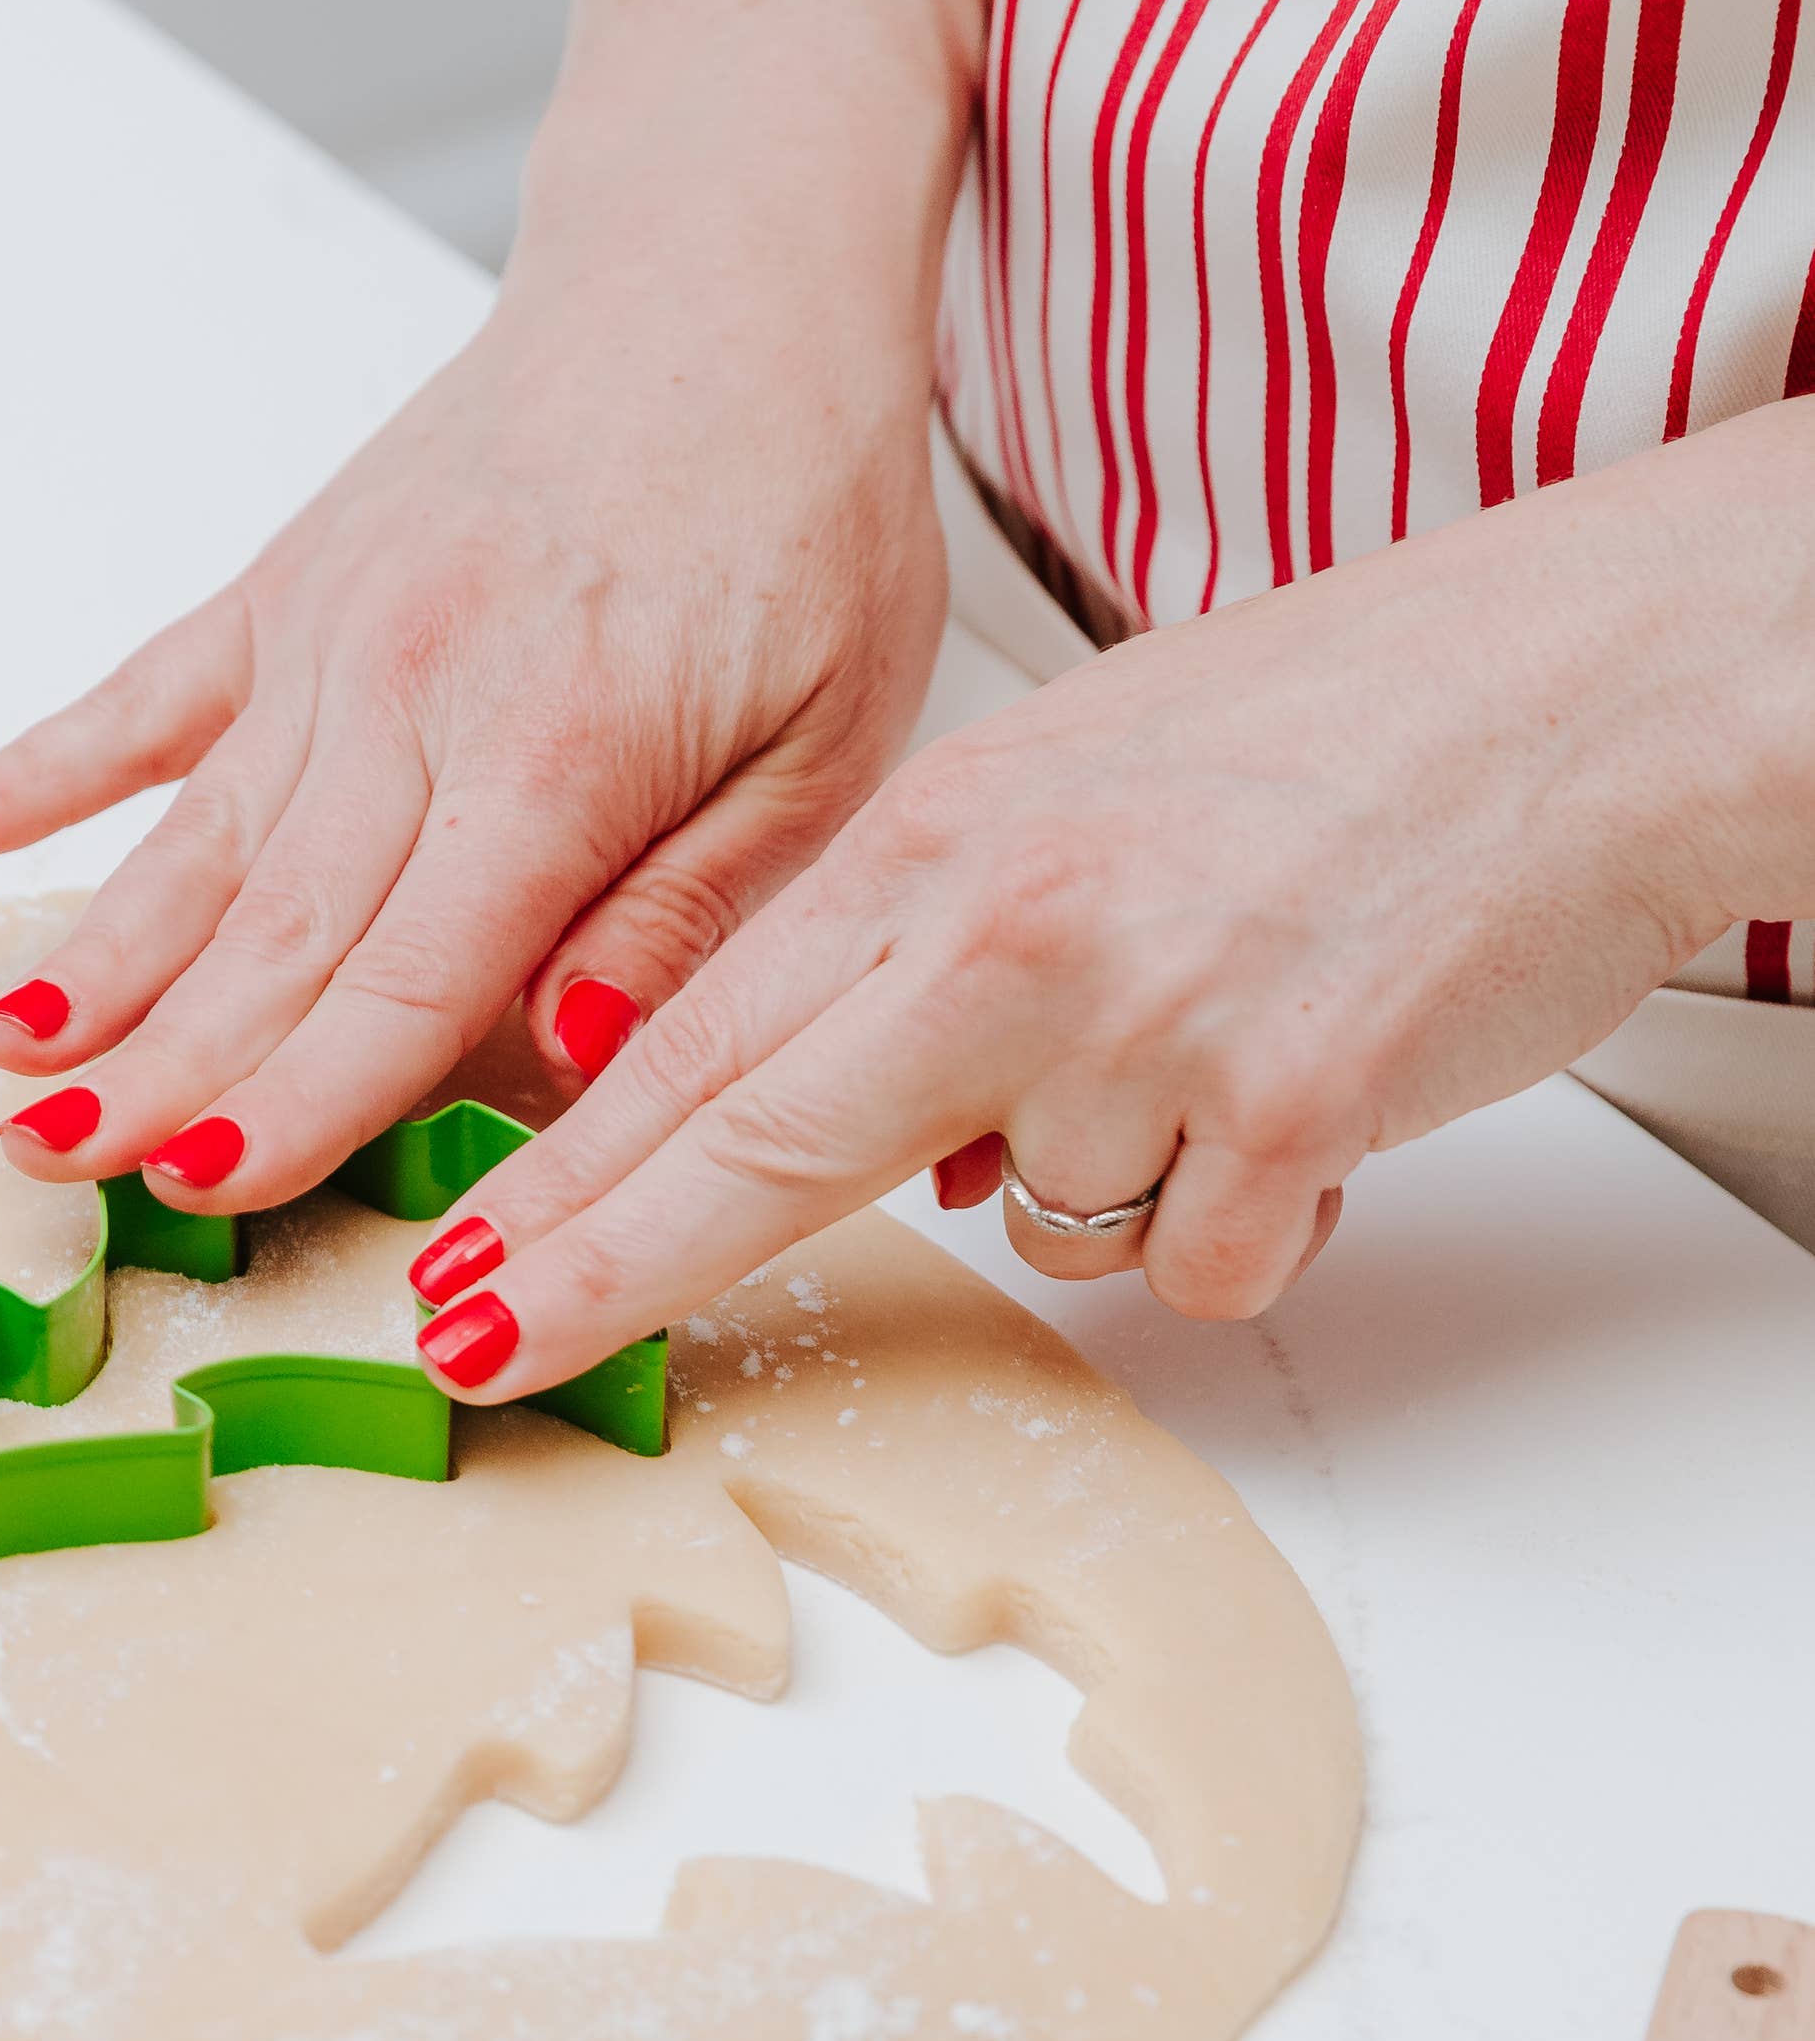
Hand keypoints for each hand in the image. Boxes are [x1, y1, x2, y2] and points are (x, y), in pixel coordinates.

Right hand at [0, 271, 947, 1210]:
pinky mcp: (286, 583)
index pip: (406, 973)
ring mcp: (329, 631)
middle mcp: (413, 686)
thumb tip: (566, 1056)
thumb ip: (688, 910)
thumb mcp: (824, 742)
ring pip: (193, 835)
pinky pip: (143, 693)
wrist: (724, 274)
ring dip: (90, 956)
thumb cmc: (800, 518)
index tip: (201, 1183)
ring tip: (0, 1058)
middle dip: (157, 1062)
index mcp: (560, 746)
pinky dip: (32, 762)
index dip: (300, 1097)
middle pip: (272, 927)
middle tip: (52, 1169)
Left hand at [401, 419, 1814, 1383]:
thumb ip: (927, 955)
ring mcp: (1141, 1024)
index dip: (558, 1187)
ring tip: (1212, 1040)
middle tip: (470, 1355)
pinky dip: (1245, 1211)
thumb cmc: (1339, 737)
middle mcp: (1010, 929)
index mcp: (940, 844)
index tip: (451, 1279)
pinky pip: (1194, 1256)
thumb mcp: (1067, 800)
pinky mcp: (1282, 1112)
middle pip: (747, 1150)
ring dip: (1096, 1180)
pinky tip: (1312, 1089)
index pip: (693, 1047)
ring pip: (1023, 1220)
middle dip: (597, 1269)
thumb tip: (866, 1140)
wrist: (1591, 686)